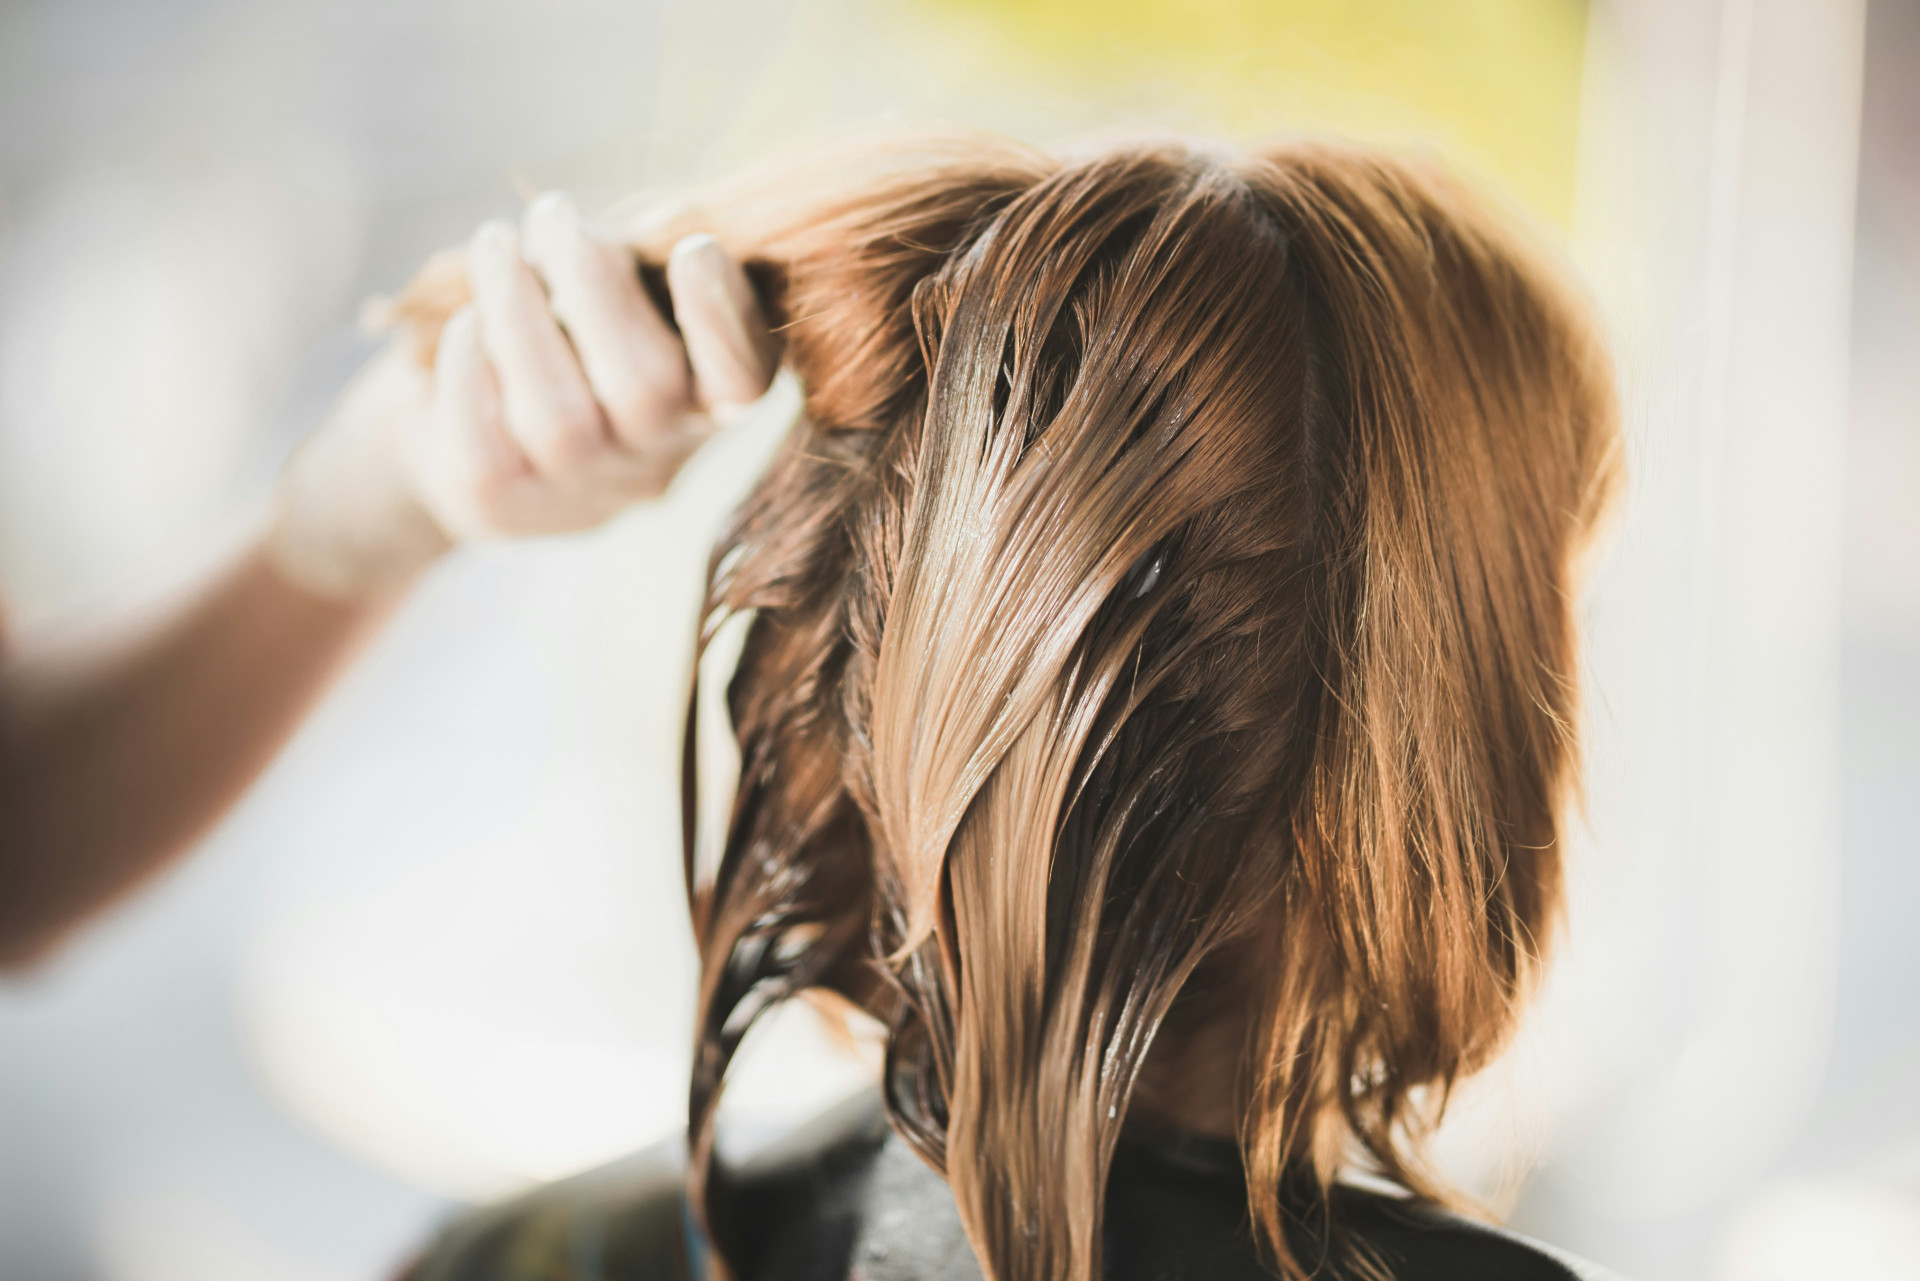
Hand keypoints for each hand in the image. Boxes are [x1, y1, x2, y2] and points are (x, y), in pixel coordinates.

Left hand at [268, 193, 778, 598]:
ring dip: (516, 310)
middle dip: (593, 285)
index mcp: (709, 403)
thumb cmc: (570, 320)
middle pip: (646, 391)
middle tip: (553, 212)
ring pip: (558, 419)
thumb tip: (663, 230)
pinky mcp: (503, 505)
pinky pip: (483, 441)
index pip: (741, 382)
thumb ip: (649, 256)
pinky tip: (469, 325)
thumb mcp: (621, 279)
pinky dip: (468, 362)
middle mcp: (658, 461)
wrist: (474, 410)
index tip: (695, 250)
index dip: (722, 324)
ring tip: (496, 245)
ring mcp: (581, 495)